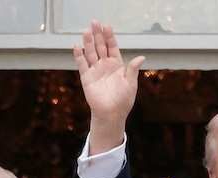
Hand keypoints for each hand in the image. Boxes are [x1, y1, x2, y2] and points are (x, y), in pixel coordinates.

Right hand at [73, 21, 143, 151]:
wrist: (112, 114)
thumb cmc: (123, 101)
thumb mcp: (131, 84)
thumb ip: (132, 69)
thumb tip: (141, 57)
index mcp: (117, 65)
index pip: (112, 46)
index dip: (109, 36)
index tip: (107, 26)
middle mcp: (105, 65)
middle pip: (100, 46)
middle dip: (97, 34)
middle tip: (94, 22)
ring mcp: (95, 70)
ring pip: (90, 53)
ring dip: (88, 42)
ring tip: (86, 31)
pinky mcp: (86, 78)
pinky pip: (82, 64)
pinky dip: (78, 56)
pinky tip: (76, 47)